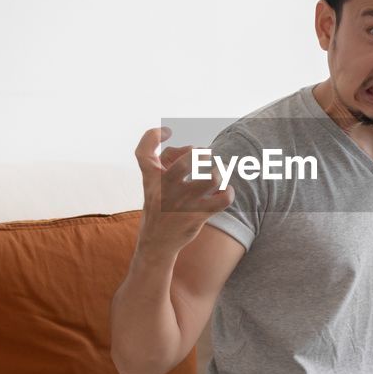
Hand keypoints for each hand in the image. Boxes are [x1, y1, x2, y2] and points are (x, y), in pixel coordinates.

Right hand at [133, 126, 233, 251]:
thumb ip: (165, 159)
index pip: (144, 152)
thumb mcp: (151, 182)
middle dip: (201, 154)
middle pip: (187, 163)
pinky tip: (223, 191)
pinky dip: (228, 192)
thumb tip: (190, 147)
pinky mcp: (197, 216)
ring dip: (219, 172)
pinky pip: (223, 199)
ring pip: (211, 179)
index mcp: (152, 178)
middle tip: (206, 155)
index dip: (153, 135)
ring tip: (217, 173)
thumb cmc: (158, 205)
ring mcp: (183, 203)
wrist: (157, 241)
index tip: (167, 131)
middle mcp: (166, 189)